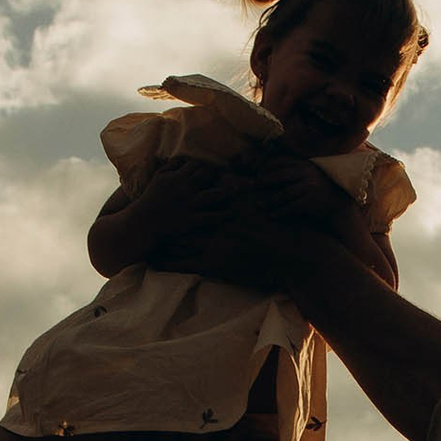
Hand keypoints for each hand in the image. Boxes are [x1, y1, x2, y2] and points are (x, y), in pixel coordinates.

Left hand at [157, 145, 370, 286]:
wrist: (298, 259)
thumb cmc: (288, 231)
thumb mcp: (266, 202)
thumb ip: (245, 187)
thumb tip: (227, 174)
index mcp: (229, 206)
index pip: (196, 200)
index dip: (176, 199)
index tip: (161, 197)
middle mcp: (218, 223)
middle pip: (182, 219)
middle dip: (163, 221)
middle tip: (143, 220)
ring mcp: (216, 244)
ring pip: (179, 241)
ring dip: (161, 242)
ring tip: (143, 242)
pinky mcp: (218, 265)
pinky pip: (186, 265)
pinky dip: (169, 263)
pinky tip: (156, 265)